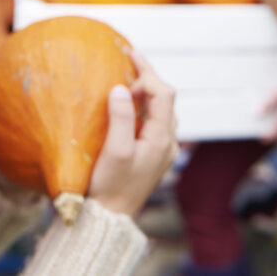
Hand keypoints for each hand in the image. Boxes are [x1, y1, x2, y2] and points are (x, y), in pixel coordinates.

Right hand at [87, 51, 178, 217]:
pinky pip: (153, 121)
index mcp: (161, 138)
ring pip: (161, 110)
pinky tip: (128, 103)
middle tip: (129, 57)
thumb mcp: (114, 151)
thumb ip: (121, 118)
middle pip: (165, 98)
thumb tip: (120, 88)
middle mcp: (166, 142)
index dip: (147, 73)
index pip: (163, 93)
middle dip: (149, 76)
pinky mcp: (151, 156)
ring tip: (127, 75)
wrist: (109, 219)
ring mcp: (160, 150)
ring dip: (147, 90)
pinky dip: (143, 105)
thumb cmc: (110, 187)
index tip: (128, 59)